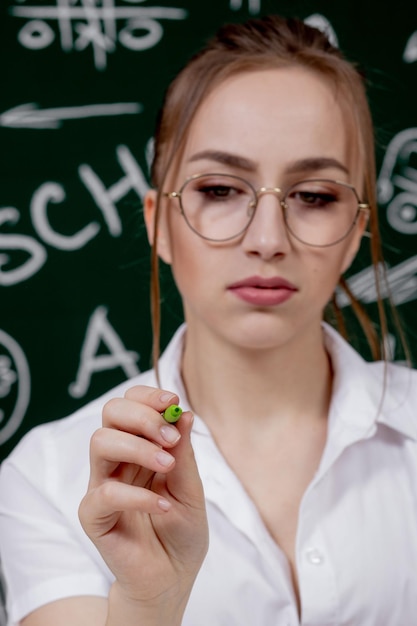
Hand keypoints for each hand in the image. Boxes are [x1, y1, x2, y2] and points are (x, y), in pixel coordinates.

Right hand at [78, 385, 207, 619]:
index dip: (148, 396)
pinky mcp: (94, 516)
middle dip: (143, 416)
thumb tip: (185, 413)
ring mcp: (102, 485)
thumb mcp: (192, 488)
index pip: (130, 405)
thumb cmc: (181, 531)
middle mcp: (117, 461)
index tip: (174, 401)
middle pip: (111, 413)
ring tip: (167, 466)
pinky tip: (163, 506)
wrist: (172, 577)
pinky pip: (104, 493)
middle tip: (170, 436)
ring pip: (100, 442)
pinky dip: (137, 496)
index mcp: (139, 447)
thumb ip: (184, 453)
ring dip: (138, 447)